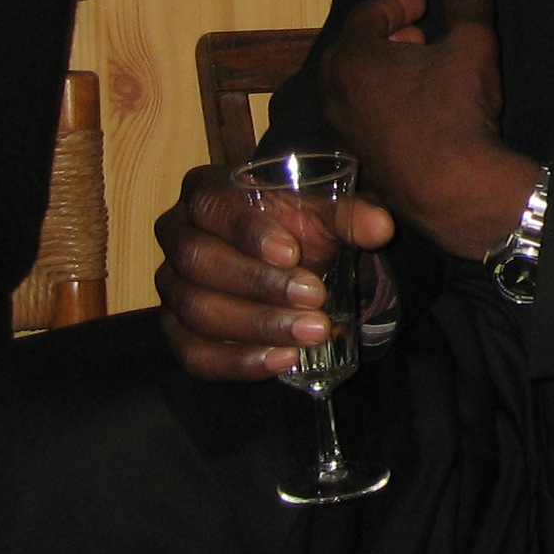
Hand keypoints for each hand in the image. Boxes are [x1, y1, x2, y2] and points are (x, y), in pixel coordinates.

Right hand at [153, 163, 395, 381]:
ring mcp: (172, 287)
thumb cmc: (299, 224)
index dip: (247, 230)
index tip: (292, 252)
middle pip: (200, 262)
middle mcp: (177, 236)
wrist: (291, 257)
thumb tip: (381, 228)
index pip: (212, 205)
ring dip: (258, 325)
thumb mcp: (325, 213)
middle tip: (315, 296)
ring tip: (313, 332)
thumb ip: (351, 215)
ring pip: (198, 310)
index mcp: (205, 192)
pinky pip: (194, 354)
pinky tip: (284, 360)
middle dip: (260, 283)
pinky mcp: (177, 331)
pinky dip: (238, 361)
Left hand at [320, 0, 537, 260]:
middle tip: (418, 33)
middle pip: (353, 50)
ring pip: (356, 85)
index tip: (424, 2)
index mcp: (354, 58)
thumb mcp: (472, 45)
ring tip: (421, 69)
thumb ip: (469, 2)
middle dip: (386, 36)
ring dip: (385, 70)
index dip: (397, 2)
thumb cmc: (457, 109)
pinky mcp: (357, 156)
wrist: (452, 188)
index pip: (367, 14)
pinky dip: (384, 101)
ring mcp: (343, 127)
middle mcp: (336, 91)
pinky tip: (418, 107)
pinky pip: (364, 114)